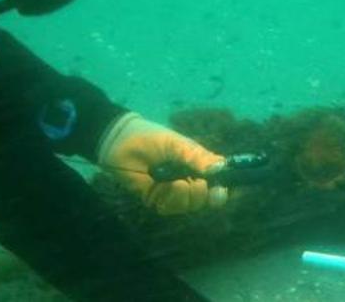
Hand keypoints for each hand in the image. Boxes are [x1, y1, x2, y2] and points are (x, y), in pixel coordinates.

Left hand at [97, 112, 227, 214]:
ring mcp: (168, 193)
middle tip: (197, 183)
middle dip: (202, 196)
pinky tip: (162, 185)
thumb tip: (222, 168)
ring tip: (177, 183)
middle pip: (202, 202)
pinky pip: (166, 207)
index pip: (214, 185)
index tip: (224, 192)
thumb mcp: (179, 144)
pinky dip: (167, 198)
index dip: (222, 192)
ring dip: (184, 197)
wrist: (120, 140)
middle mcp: (184, 183)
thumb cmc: (151, 137)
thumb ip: (200, 157)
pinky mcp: (152, 199)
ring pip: (185, 207)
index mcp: (195, 168)